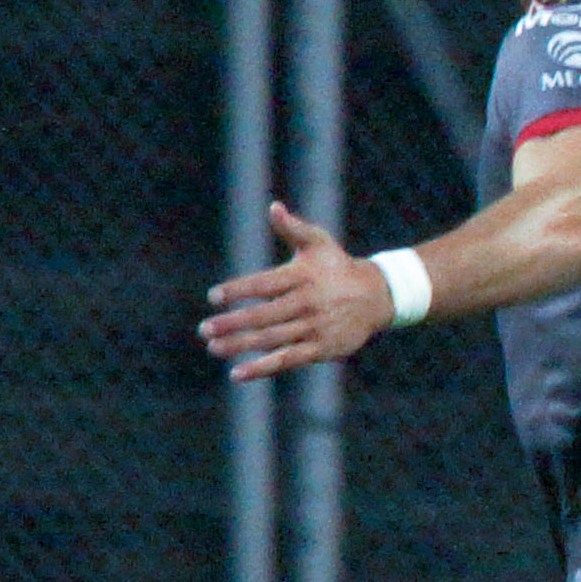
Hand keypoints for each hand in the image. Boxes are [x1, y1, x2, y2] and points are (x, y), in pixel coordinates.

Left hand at [200, 203, 393, 380]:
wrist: (376, 296)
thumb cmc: (337, 266)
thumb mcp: (319, 242)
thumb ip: (294, 228)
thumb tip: (273, 208)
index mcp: (303, 276)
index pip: (264, 284)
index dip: (238, 290)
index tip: (213, 297)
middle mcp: (308, 303)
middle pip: (264, 316)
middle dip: (232, 323)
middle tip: (204, 329)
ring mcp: (315, 328)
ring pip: (272, 339)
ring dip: (240, 345)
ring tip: (213, 347)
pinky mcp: (322, 349)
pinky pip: (287, 359)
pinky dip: (262, 368)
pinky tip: (237, 373)